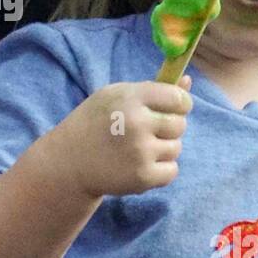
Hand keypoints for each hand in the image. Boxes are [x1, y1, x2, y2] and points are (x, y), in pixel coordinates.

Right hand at [54, 77, 192, 197]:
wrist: (69, 162)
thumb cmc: (95, 123)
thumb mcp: (116, 96)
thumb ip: (152, 90)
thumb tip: (188, 81)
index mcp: (130, 98)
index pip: (177, 98)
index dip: (180, 104)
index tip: (172, 109)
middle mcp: (137, 123)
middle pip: (180, 124)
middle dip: (169, 128)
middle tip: (148, 132)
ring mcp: (140, 152)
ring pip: (176, 148)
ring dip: (162, 149)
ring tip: (137, 149)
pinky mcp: (143, 177)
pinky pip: (172, 170)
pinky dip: (161, 170)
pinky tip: (140, 165)